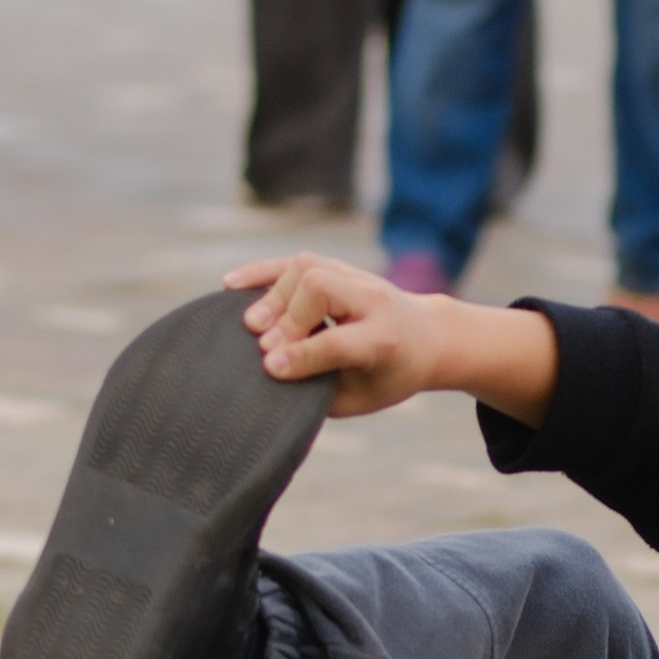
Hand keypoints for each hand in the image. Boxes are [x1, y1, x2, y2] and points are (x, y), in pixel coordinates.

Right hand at [223, 251, 557, 427]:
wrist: (427, 337)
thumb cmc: (389, 375)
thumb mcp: (362, 397)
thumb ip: (320, 392)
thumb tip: (272, 379)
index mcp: (384, 339)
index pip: (337, 341)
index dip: (301, 355)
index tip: (270, 368)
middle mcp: (372, 300)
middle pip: (320, 289)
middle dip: (287, 318)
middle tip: (263, 347)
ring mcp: (355, 278)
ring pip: (305, 267)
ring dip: (273, 296)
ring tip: (251, 325)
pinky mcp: (337, 268)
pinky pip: (294, 261)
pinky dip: (261, 271)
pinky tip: (231, 284)